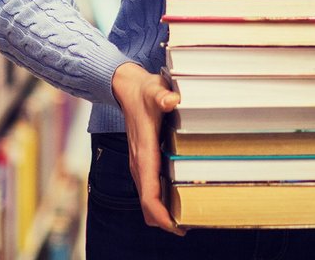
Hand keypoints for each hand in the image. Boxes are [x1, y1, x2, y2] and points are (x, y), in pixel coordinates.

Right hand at [112, 62, 183, 234]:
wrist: (126, 88)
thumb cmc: (144, 91)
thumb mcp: (155, 90)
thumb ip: (162, 96)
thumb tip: (172, 100)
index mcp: (143, 153)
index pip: (148, 194)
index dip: (161, 214)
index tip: (176, 226)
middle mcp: (138, 164)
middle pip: (147, 204)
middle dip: (164, 220)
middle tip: (187, 227)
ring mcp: (138, 164)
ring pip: (147, 199)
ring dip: (162, 213)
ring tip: (185, 220)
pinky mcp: (142, 162)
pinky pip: (148, 190)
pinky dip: (160, 202)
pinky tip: (176, 201)